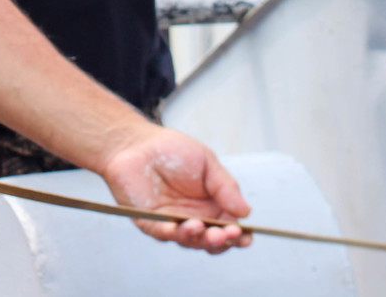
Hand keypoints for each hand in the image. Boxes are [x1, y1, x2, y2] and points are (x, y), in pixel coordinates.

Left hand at [100, 126, 250, 251]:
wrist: (139, 144)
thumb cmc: (174, 151)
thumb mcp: (207, 163)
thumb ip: (226, 187)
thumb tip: (246, 212)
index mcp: (212, 207)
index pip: (230, 228)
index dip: (239, 236)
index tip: (246, 237)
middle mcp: (196, 219)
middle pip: (212, 241)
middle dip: (221, 241)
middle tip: (227, 234)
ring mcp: (174, 224)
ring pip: (190, 240)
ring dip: (199, 238)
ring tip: (202, 227)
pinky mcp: (152, 223)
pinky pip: (165, 233)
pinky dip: (175, 233)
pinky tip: (184, 227)